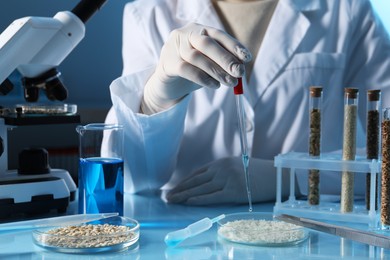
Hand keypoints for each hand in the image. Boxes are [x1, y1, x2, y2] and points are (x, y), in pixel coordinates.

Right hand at [143, 23, 251, 110]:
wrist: (167, 84)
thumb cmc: (192, 71)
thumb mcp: (209, 63)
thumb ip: (222, 63)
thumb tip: (240, 68)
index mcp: (198, 30)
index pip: (218, 34)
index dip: (233, 45)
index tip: (246, 58)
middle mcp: (185, 34)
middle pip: (206, 43)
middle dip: (225, 58)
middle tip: (239, 72)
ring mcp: (173, 48)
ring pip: (196, 57)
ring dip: (216, 71)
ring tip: (230, 82)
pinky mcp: (167, 63)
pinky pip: (186, 69)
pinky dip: (203, 78)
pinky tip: (214, 85)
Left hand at [166, 157, 281, 204]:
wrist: (278, 175)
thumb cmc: (259, 173)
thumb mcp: (238, 167)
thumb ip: (223, 172)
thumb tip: (209, 182)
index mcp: (222, 162)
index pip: (198, 173)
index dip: (185, 181)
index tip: (175, 187)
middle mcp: (222, 169)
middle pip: (196, 180)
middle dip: (180, 188)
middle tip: (167, 196)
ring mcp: (227, 179)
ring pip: (201, 188)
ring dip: (184, 194)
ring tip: (172, 200)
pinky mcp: (234, 191)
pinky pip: (213, 196)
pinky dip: (199, 198)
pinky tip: (188, 201)